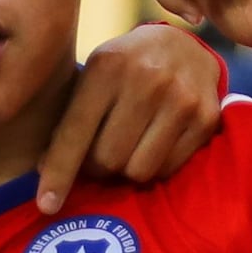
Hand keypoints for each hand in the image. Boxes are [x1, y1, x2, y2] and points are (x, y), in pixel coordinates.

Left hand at [36, 20, 230, 212]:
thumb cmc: (125, 68)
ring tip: (129, 148)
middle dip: (97, 167)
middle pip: (108, 160)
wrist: (184, 46)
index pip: (76, 132)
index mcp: (108, 66)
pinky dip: (155, 166)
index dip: (59, 173)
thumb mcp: (94, 77)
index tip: (46, 205)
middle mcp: (147, 79)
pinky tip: (154, 144)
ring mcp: (181, 98)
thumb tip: (45, 173)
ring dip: (127, 170)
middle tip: (100, 157)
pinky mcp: (206, 118)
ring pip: (138, 171)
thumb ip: (71, 119)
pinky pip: (168, 169)